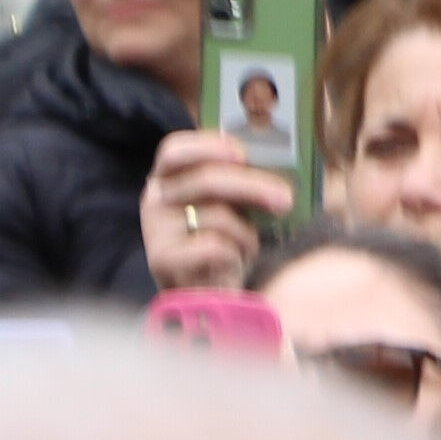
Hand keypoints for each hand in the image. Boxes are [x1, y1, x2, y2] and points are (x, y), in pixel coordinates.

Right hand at [141, 127, 292, 293]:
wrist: (205, 293)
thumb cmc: (221, 238)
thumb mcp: (228, 203)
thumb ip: (239, 179)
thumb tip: (280, 162)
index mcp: (167, 176)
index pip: (175, 149)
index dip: (208, 146)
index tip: (243, 154)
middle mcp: (155, 198)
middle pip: (206, 179)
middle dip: (253, 186)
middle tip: (285, 199)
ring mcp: (155, 230)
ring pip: (216, 215)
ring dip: (245, 232)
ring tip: (248, 244)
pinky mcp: (162, 259)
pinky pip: (213, 246)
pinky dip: (234, 253)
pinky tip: (233, 260)